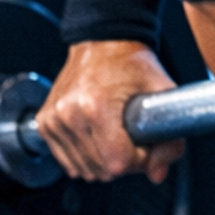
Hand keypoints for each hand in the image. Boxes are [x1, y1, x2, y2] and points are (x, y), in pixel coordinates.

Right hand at [36, 40, 183, 184]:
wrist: (102, 41)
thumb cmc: (131, 62)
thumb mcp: (161, 92)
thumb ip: (169, 137)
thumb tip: (158, 173)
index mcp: (95, 106)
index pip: (118, 163)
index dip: (139, 161)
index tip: (146, 146)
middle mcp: (69, 114)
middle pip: (102, 170)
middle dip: (125, 162)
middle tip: (134, 140)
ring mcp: (54, 120)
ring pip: (84, 170)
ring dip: (104, 161)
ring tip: (116, 136)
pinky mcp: (45, 123)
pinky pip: (68, 162)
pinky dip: (86, 157)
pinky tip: (98, 137)